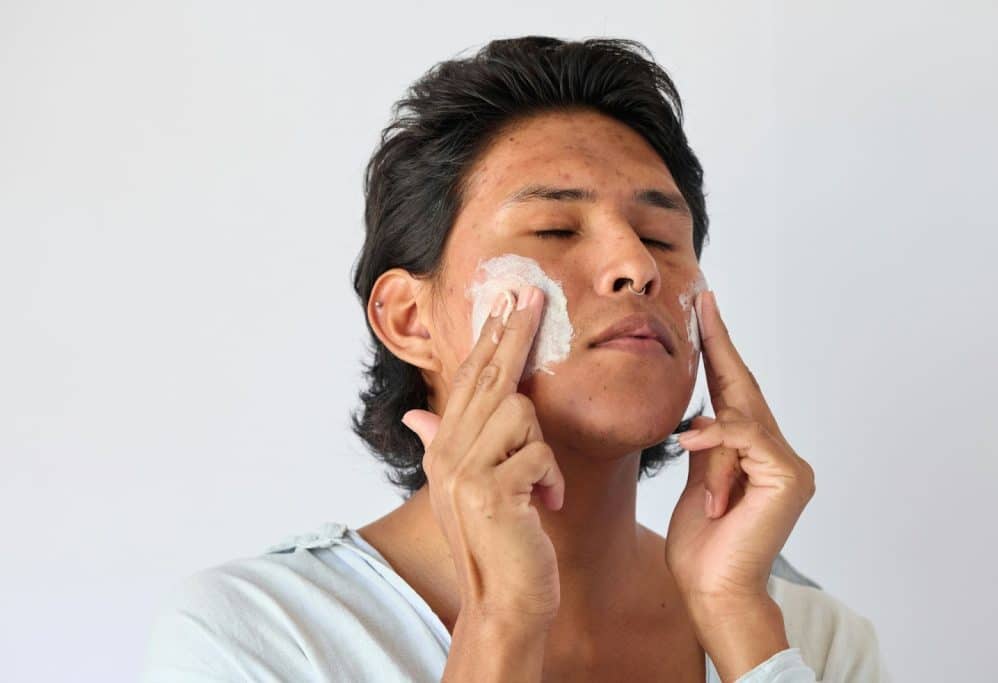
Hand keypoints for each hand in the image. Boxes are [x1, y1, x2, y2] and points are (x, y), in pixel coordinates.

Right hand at [400, 285, 564, 626]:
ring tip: (539, 489)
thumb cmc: (498, 542)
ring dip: (541, 451)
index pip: (469, 380)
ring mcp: (465, 472)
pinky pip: (538, 455)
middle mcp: (447, 454)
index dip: (488, 338)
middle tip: (531, 292)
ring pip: (520, 414)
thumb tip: (415, 417)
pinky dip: (551, 480)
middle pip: (489, 377)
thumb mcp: (468, 490)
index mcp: (444, 448)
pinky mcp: (490, 492)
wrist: (505, 600)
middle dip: (514, 332)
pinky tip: (545, 506)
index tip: (505, 301)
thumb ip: (444, 446)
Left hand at [665, 289, 815, 614]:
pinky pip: (745, 437)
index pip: (735, 394)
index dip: (721, 351)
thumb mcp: (698, 481)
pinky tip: (693, 447)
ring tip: (700, 478)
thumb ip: (708, 446)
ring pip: (742, 418)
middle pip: (745, 390)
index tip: (706, 311)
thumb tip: (702, 415)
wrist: (711, 589)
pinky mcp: (788, 477)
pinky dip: (716, 440)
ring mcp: (789, 466)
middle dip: (721, 346)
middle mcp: (779, 455)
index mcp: (755, 454)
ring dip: (710, 441)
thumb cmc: (702, 544)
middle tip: (704, 303)